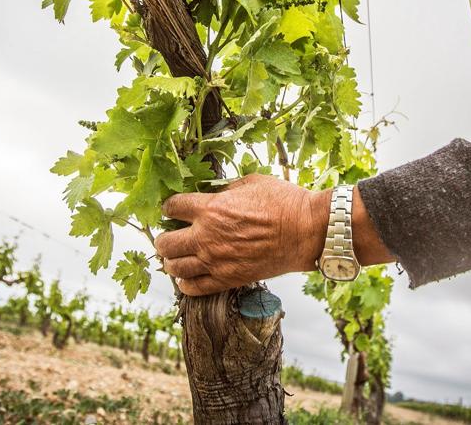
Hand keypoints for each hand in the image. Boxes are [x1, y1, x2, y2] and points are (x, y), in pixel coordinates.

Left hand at [153, 174, 327, 296]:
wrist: (306, 231)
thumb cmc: (284, 202)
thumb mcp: (250, 182)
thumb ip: (224, 191)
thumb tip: (212, 195)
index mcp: (211, 209)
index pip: (172, 207)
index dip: (169, 207)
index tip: (173, 209)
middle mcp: (207, 237)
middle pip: (165, 242)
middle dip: (163, 238)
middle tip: (170, 236)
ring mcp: (215, 261)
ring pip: (174, 267)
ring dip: (172, 261)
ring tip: (178, 256)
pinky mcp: (228, 280)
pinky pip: (194, 288)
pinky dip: (186, 283)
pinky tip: (189, 276)